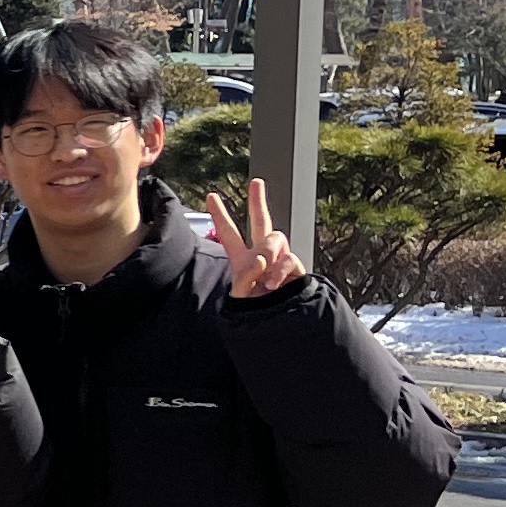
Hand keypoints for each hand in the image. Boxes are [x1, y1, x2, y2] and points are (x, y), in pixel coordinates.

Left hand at [207, 182, 304, 299]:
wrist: (278, 324)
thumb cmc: (255, 310)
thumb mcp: (240, 295)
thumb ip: (245, 277)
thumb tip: (261, 259)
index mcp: (242, 258)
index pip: (230, 234)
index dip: (220, 215)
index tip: (210, 195)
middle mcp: (261, 254)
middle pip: (261, 222)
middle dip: (258, 201)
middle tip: (256, 182)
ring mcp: (279, 259)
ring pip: (276, 237)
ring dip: (269, 250)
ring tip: (264, 267)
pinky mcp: (294, 268)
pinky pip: (289, 259)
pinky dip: (280, 270)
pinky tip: (273, 283)